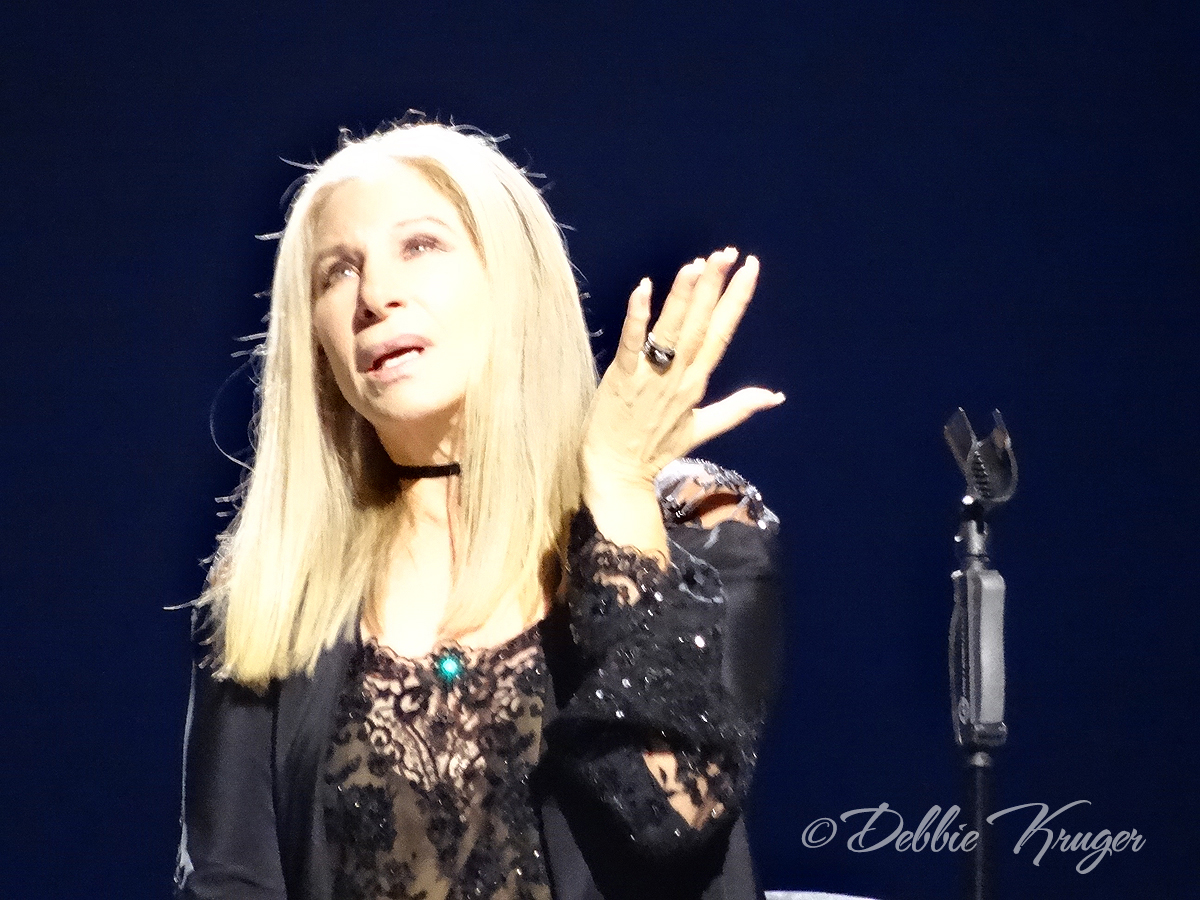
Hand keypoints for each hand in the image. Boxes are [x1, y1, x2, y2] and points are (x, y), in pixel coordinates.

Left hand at [582, 247, 783, 490]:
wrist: (618, 474)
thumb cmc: (653, 450)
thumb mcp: (701, 428)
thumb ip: (737, 408)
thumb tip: (776, 397)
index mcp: (697, 383)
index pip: (722, 334)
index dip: (736, 300)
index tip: (750, 268)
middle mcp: (679, 376)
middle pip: (702, 324)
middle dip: (716, 286)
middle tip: (728, 253)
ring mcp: (651, 377)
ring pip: (672, 330)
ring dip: (686, 296)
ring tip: (698, 264)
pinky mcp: (622, 378)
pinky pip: (633, 342)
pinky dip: (639, 316)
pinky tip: (644, 288)